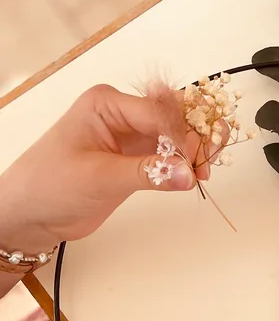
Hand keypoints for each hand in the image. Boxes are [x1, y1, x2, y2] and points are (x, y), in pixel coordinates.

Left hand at [0, 84, 220, 254]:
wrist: (28, 216)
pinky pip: (172, 153)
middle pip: (175, 116)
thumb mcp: (98, 177)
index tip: (196, 161)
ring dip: (196, 149)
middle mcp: (124, 113)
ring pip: (179, 133)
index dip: (182, 135)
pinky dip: (187, 162)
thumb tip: (188, 174)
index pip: (159, 113)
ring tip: (207, 170)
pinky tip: (196, 175)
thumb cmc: (48, 185)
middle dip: (197, 137)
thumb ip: (147, 173)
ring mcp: (132, 135)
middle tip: (209, 163)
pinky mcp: (138, 157)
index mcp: (107, 104)